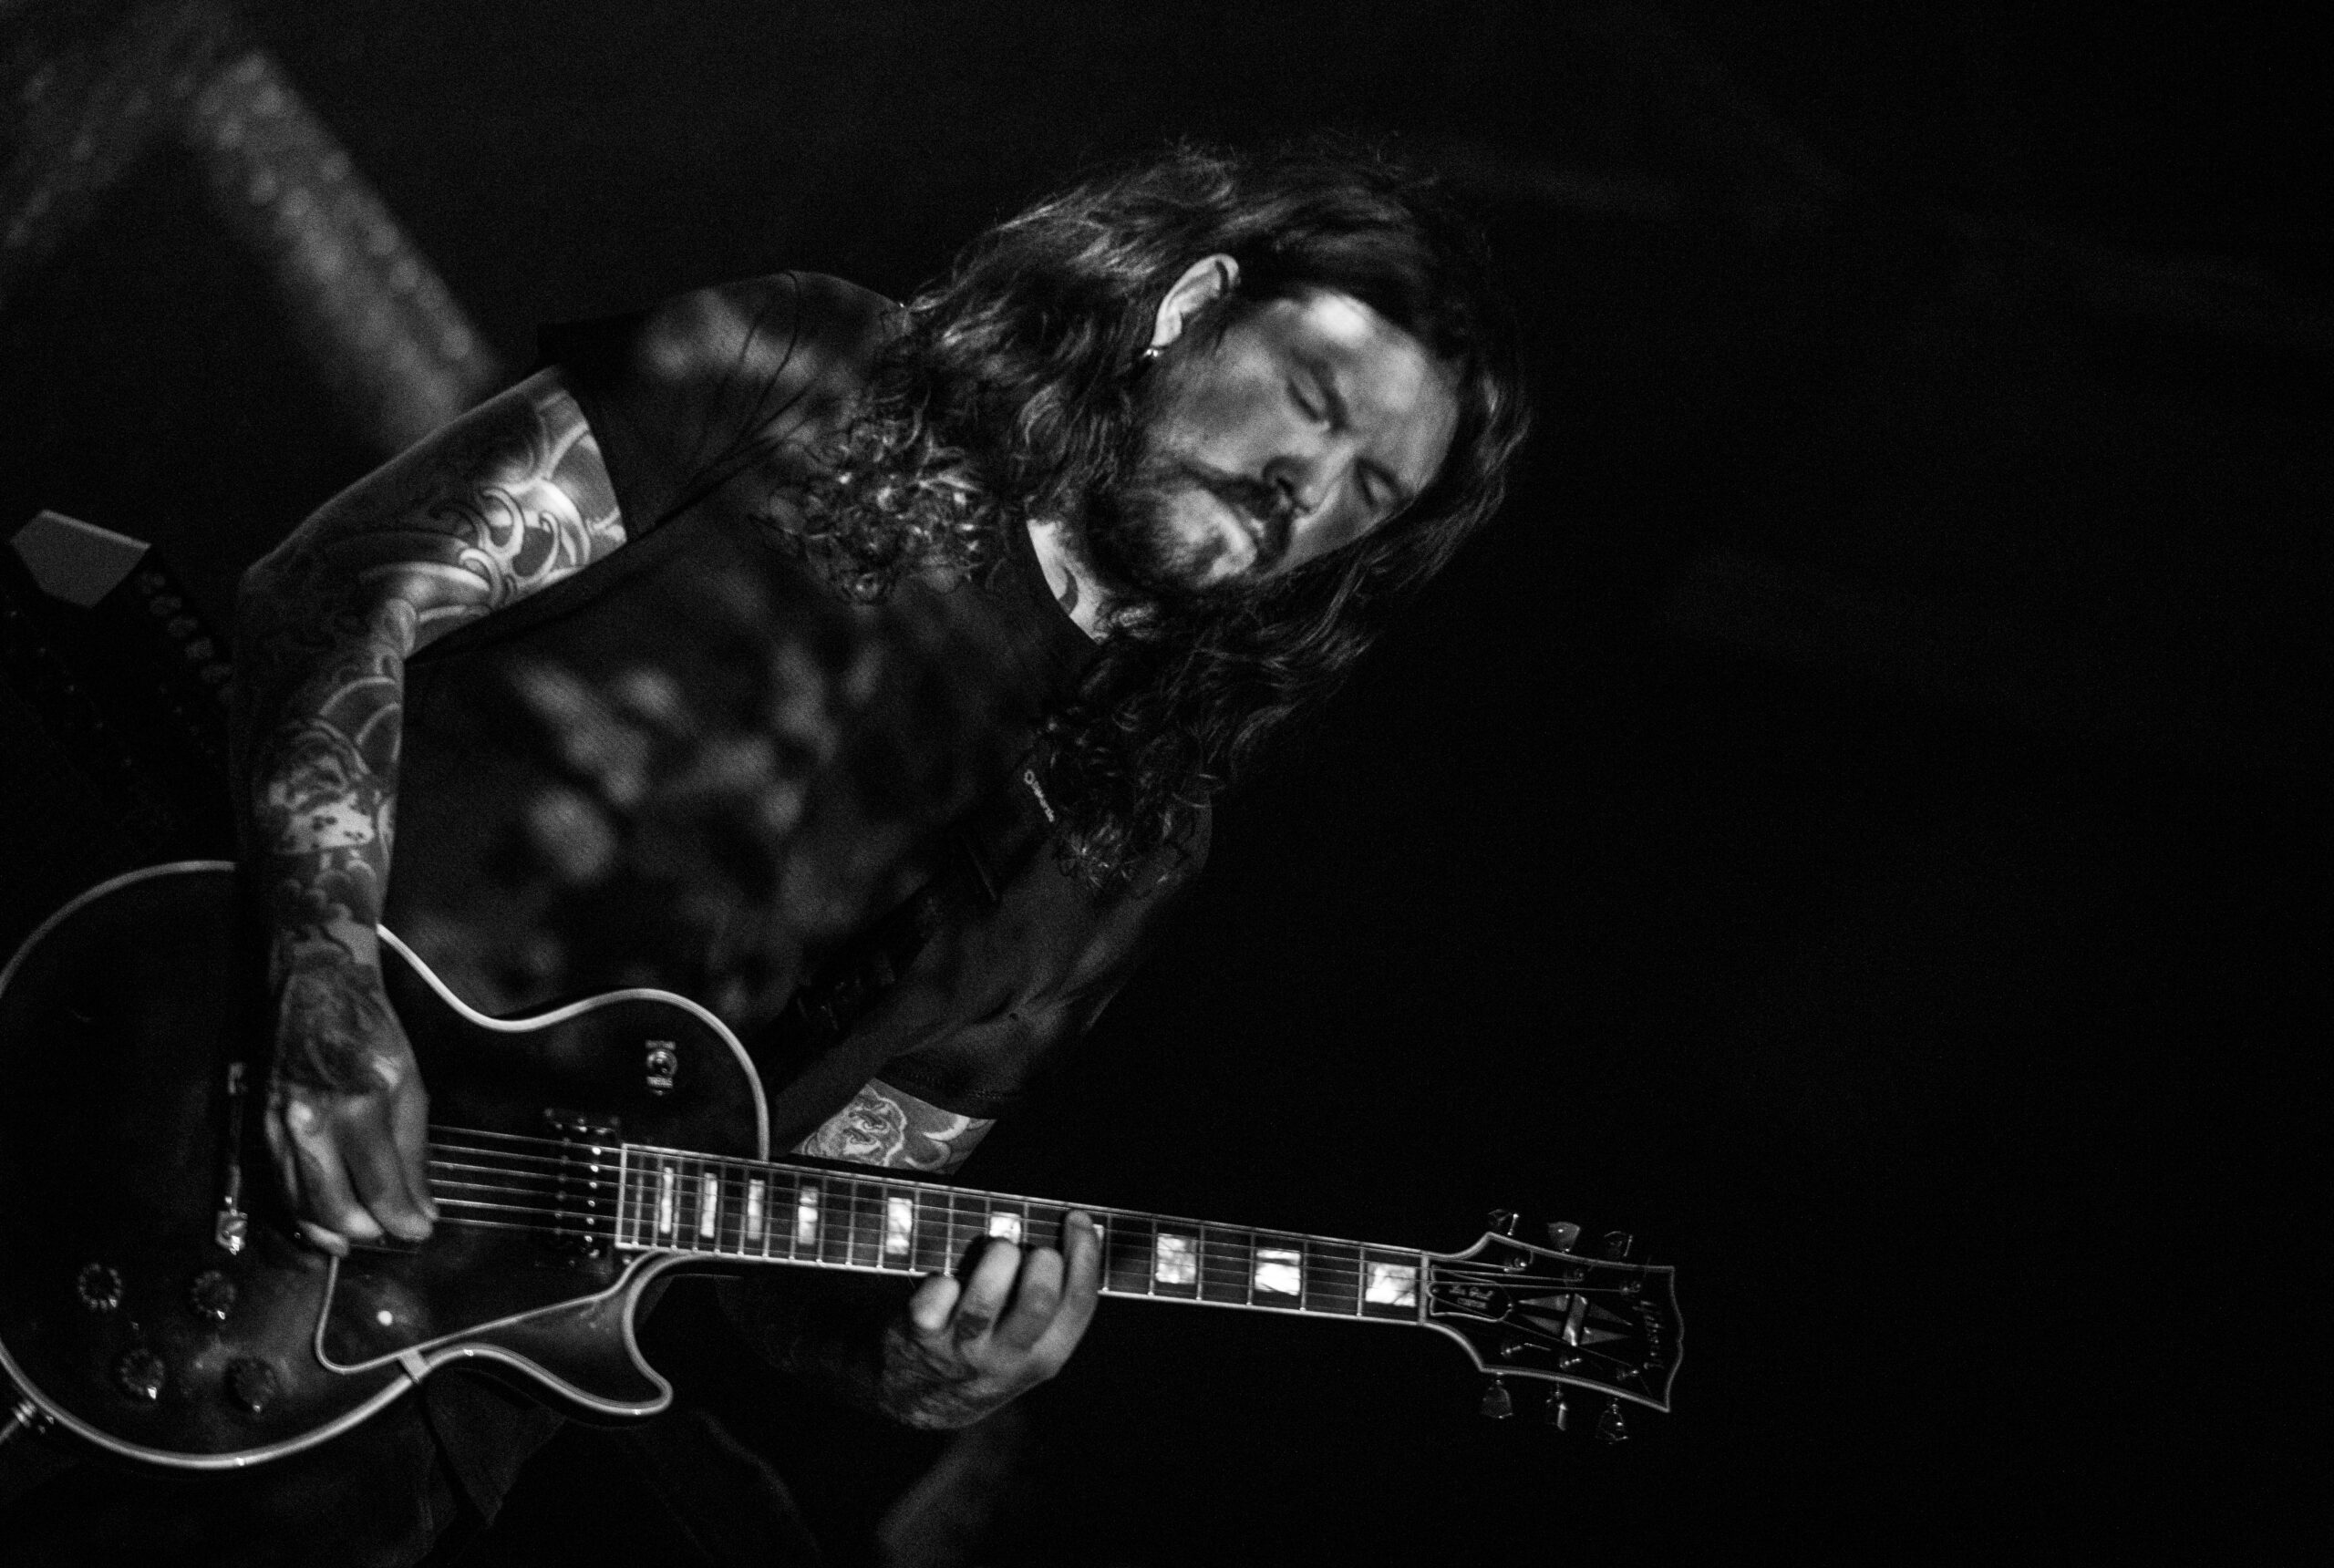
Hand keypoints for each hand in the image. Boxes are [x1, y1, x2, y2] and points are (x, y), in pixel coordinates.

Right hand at [265, 950, 435, 1254]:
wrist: (316, 990)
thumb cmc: (372, 1033)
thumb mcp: (410, 1084)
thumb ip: (414, 1152)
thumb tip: (422, 1208)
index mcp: (363, 1104)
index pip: (381, 1187)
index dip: (403, 1220)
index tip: (420, 1233)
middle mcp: (315, 1121)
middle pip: (336, 1207)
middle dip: (368, 1231)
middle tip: (392, 1234)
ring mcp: (281, 1126)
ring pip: (302, 1204)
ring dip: (333, 1231)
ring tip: (360, 1238)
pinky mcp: (260, 1128)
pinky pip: (281, 1185)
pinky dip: (303, 1211)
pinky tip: (324, 1223)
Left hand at [878, 1211, 1101, 1429]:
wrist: (928, 1400)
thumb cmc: (989, 1353)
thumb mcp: (1033, 1348)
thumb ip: (1053, 1304)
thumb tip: (1072, 1232)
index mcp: (1046, 1354)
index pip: (1078, 1303)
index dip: (1084, 1254)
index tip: (1077, 1220)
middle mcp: (1007, 1355)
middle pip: (1037, 1301)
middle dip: (1041, 1260)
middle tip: (1032, 1250)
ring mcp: (963, 1348)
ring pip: (983, 1300)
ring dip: (995, 1260)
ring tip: (997, 1250)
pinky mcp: (924, 1337)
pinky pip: (933, 1302)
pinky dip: (941, 1281)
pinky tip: (949, 1279)